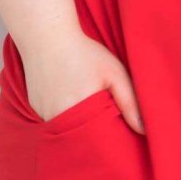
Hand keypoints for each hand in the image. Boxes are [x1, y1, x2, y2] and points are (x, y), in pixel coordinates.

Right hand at [20, 29, 144, 133]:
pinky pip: (54, 121)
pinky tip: (69, 99)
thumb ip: (130, 102)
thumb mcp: (114, 73)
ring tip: (86, 107)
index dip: (108, 142)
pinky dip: (63, 116)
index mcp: (81, 113)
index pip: (97, 143)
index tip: (118, 138)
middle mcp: (59, 119)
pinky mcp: (35, 109)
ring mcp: (43, 115)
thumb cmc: (84, 52)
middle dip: (93, 137)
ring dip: (77, 127)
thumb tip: (145, 131)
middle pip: (81, 140)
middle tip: (104, 121)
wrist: (46, 36)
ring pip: (66, 131)